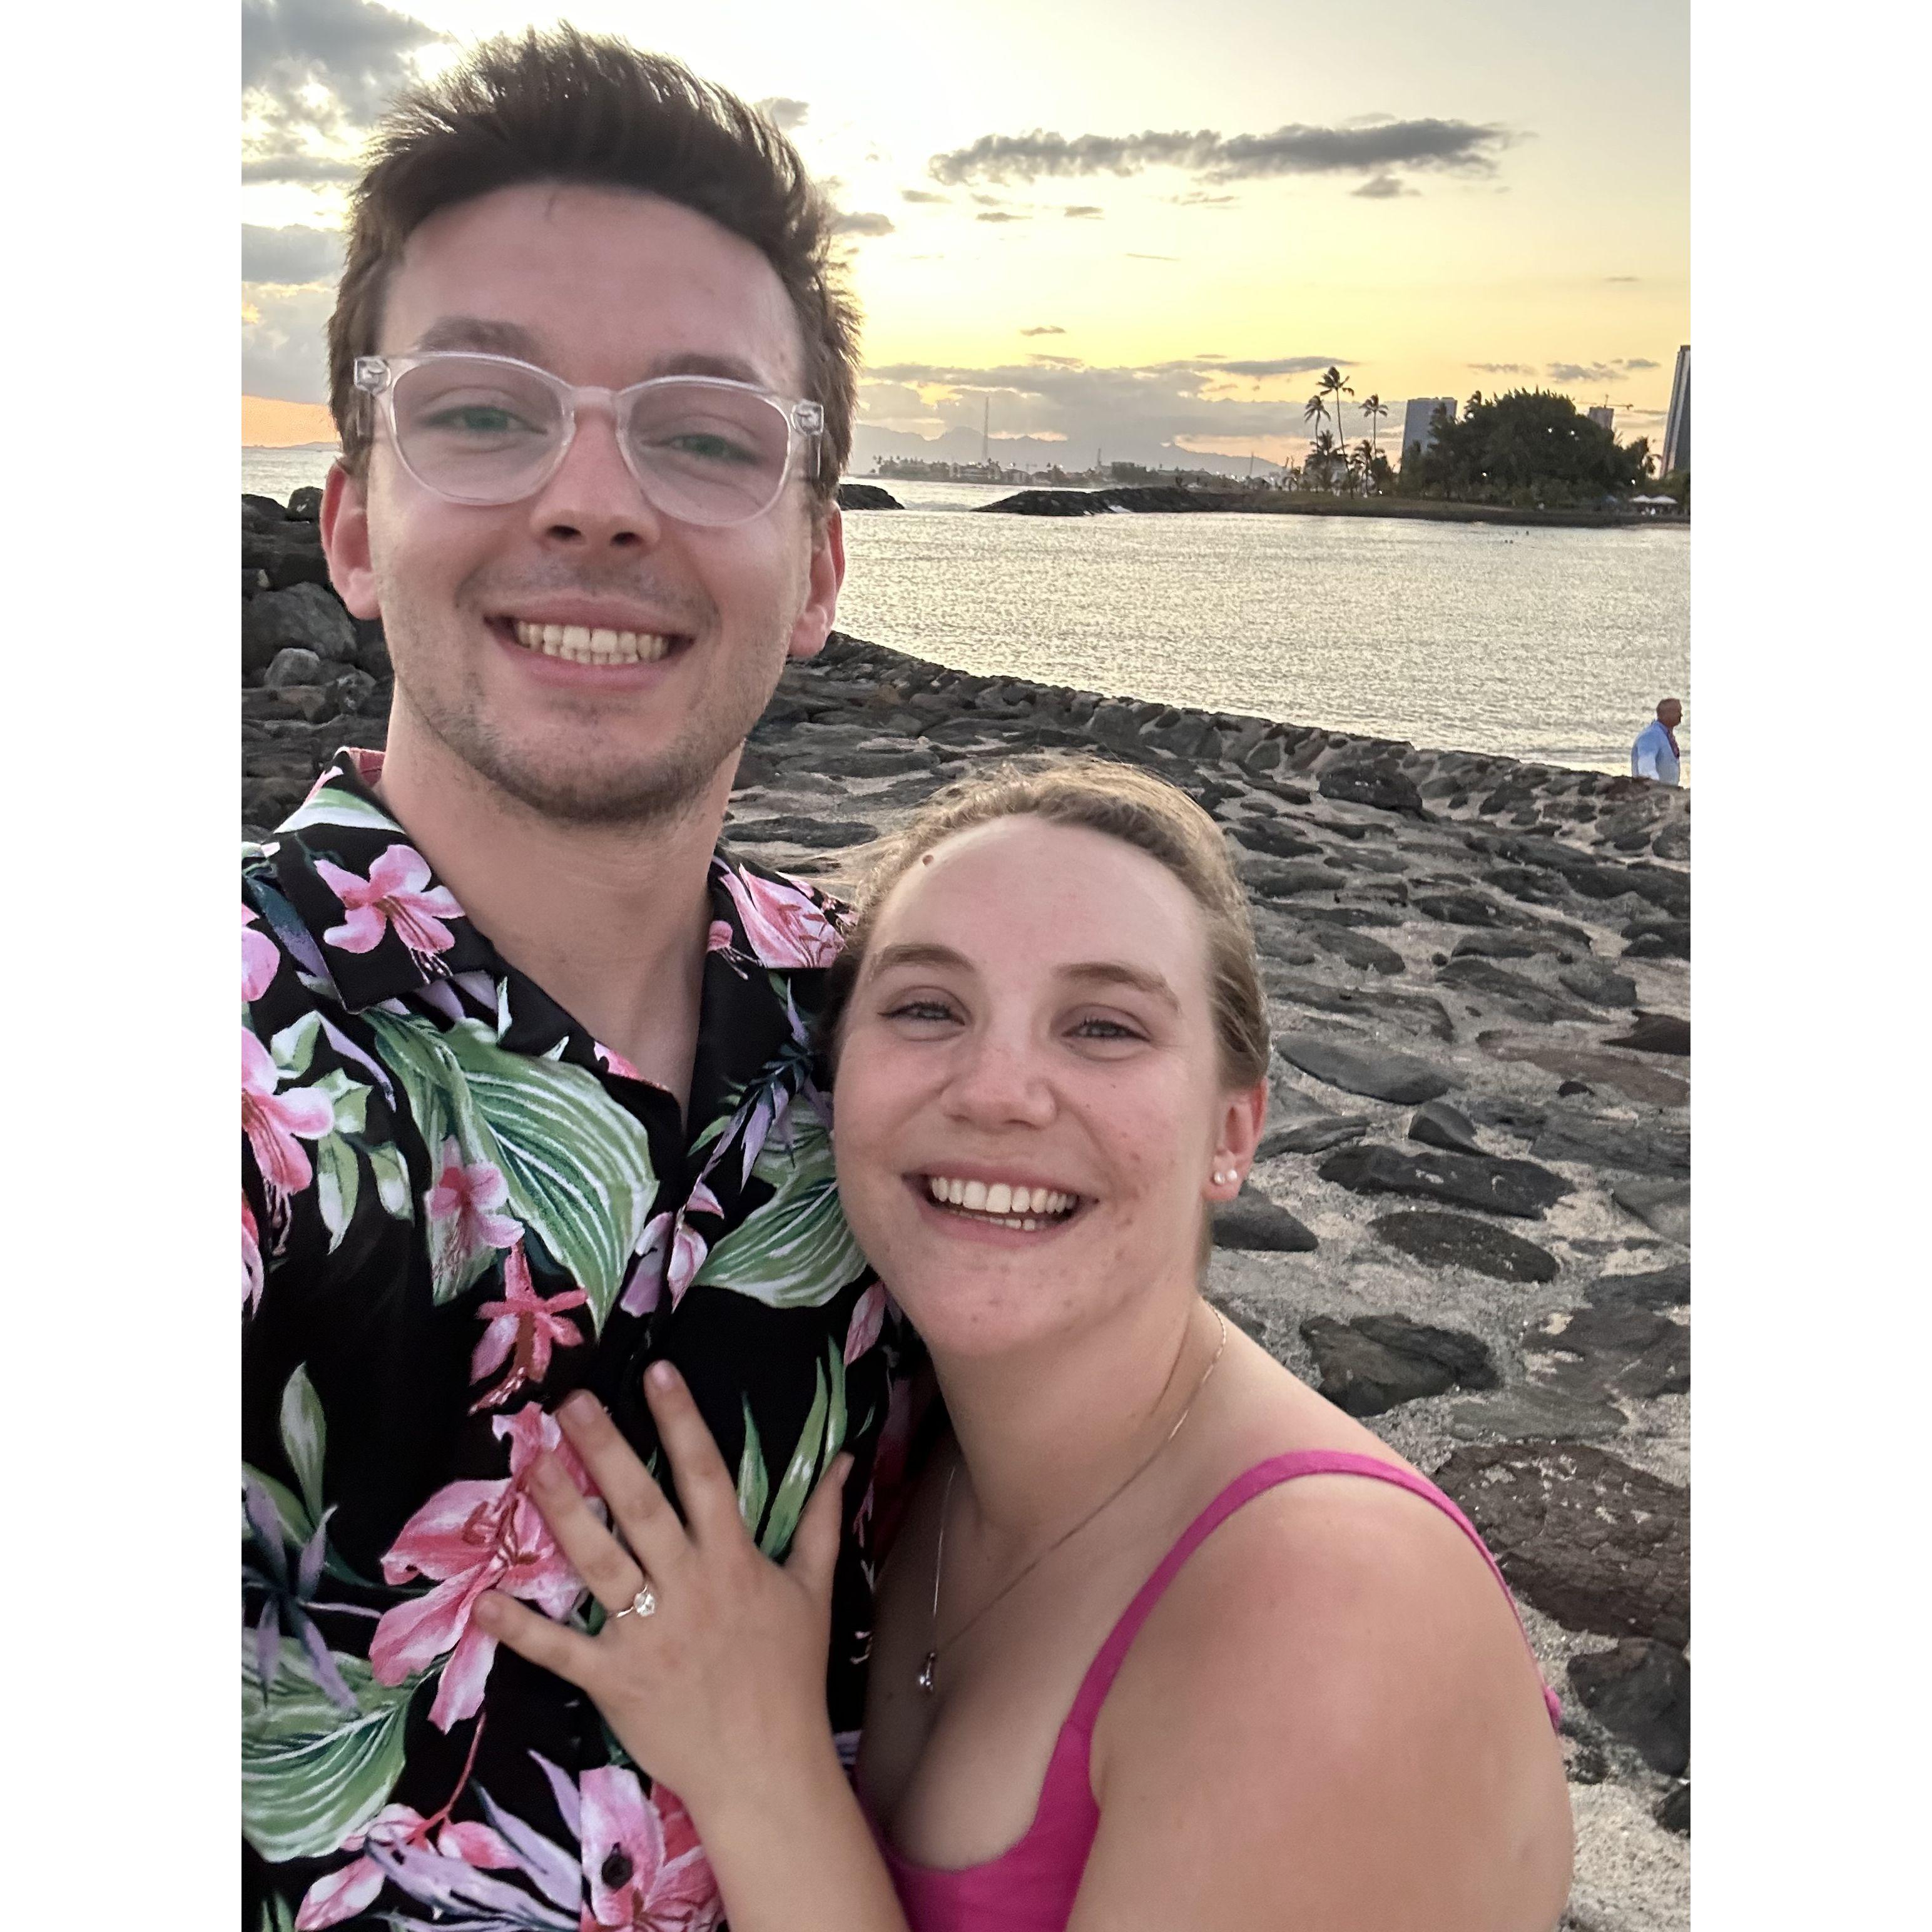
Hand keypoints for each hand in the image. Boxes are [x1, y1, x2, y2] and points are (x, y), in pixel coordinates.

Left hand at [473, 1364, 852, 1818]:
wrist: (768, 1769)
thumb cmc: (790, 1675)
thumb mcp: (814, 1590)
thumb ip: (822, 1521)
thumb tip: (847, 1459)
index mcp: (733, 1560)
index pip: (706, 1475)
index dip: (682, 1421)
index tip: (657, 1371)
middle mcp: (688, 1587)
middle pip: (642, 1506)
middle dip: (606, 1450)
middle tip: (571, 1403)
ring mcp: (648, 1634)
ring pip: (598, 1562)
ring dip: (561, 1513)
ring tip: (530, 1466)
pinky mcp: (616, 1681)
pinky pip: (561, 1649)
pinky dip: (522, 1629)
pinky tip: (485, 1601)